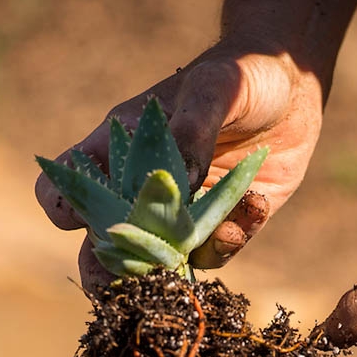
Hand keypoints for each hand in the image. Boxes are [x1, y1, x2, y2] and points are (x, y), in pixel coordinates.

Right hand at [35, 39, 323, 287]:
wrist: (293, 87)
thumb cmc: (239, 74)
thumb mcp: (216, 89)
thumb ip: (191, 131)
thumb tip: (177, 181)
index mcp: (119, 149)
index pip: (68, 184)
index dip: (64, 205)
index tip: (79, 218)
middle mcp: (140, 190)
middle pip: (105, 246)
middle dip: (112, 272)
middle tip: (134, 282)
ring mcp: (179, 216)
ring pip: (159, 263)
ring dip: (184, 262)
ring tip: (222, 233)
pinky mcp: (218, 228)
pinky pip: (214, 253)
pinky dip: (231, 239)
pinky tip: (254, 204)